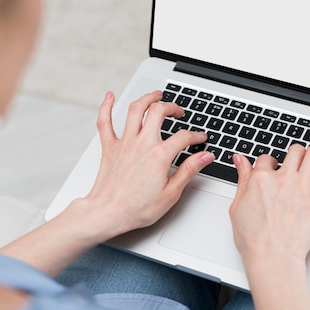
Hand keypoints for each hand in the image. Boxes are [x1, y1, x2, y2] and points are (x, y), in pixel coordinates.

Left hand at [68, 91, 214, 244]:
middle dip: (172, 107)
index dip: (196, 136)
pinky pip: (104, 122)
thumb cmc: (136, 208)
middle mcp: (142, 144)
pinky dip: (106, 106)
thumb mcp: (171, 193)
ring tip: (155, 95)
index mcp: (159, 155)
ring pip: (135, 110)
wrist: (108, 213)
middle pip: (159, 112)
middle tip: (179, 111)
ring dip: (147, 98)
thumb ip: (189, 170)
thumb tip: (205, 157)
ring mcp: (124, 143)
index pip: (183, 137)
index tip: (200, 138)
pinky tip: (109, 96)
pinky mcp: (109, 148)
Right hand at [229, 145, 309, 270]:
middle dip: (293, 155)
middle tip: (293, 163)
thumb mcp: (237, 207)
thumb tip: (240, 160)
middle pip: (294, 151)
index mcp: (261, 180)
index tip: (270, 170)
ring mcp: (303, 188)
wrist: (272, 258)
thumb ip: (241, 179)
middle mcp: (283, 180)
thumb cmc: (254, 239)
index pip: (266, 158)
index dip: (268, 163)